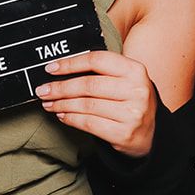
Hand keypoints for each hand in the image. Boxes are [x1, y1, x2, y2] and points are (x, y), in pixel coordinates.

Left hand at [36, 50, 157, 156]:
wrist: (151, 133)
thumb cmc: (130, 101)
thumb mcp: (125, 80)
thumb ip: (102, 72)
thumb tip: (62, 67)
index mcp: (135, 70)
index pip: (97, 60)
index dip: (71, 63)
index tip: (51, 68)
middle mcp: (136, 90)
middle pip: (89, 85)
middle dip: (61, 88)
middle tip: (43, 90)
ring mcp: (132, 113)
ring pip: (86, 105)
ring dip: (62, 104)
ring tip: (49, 104)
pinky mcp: (124, 133)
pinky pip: (89, 124)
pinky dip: (71, 119)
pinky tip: (62, 115)